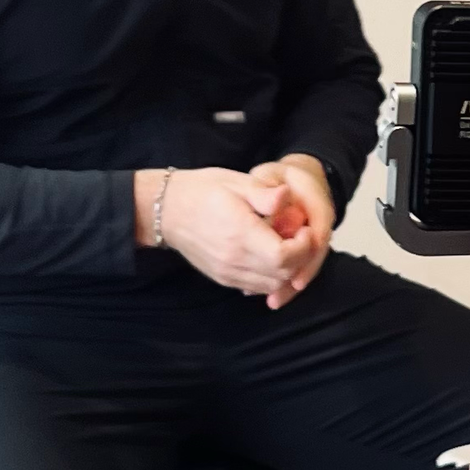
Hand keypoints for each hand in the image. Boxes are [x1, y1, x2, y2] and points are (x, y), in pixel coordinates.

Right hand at [149, 164, 325, 303]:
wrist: (166, 210)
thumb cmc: (201, 191)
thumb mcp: (236, 182)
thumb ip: (264, 193)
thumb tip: (287, 196)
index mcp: (240, 234)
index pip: (283, 256)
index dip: (302, 246)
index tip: (303, 229)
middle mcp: (234, 259)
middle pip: (282, 275)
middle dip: (299, 258)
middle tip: (299, 236)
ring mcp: (227, 272)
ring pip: (271, 285)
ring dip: (286, 270)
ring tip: (285, 245)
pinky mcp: (222, 278)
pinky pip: (255, 287)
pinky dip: (270, 277)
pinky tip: (268, 256)